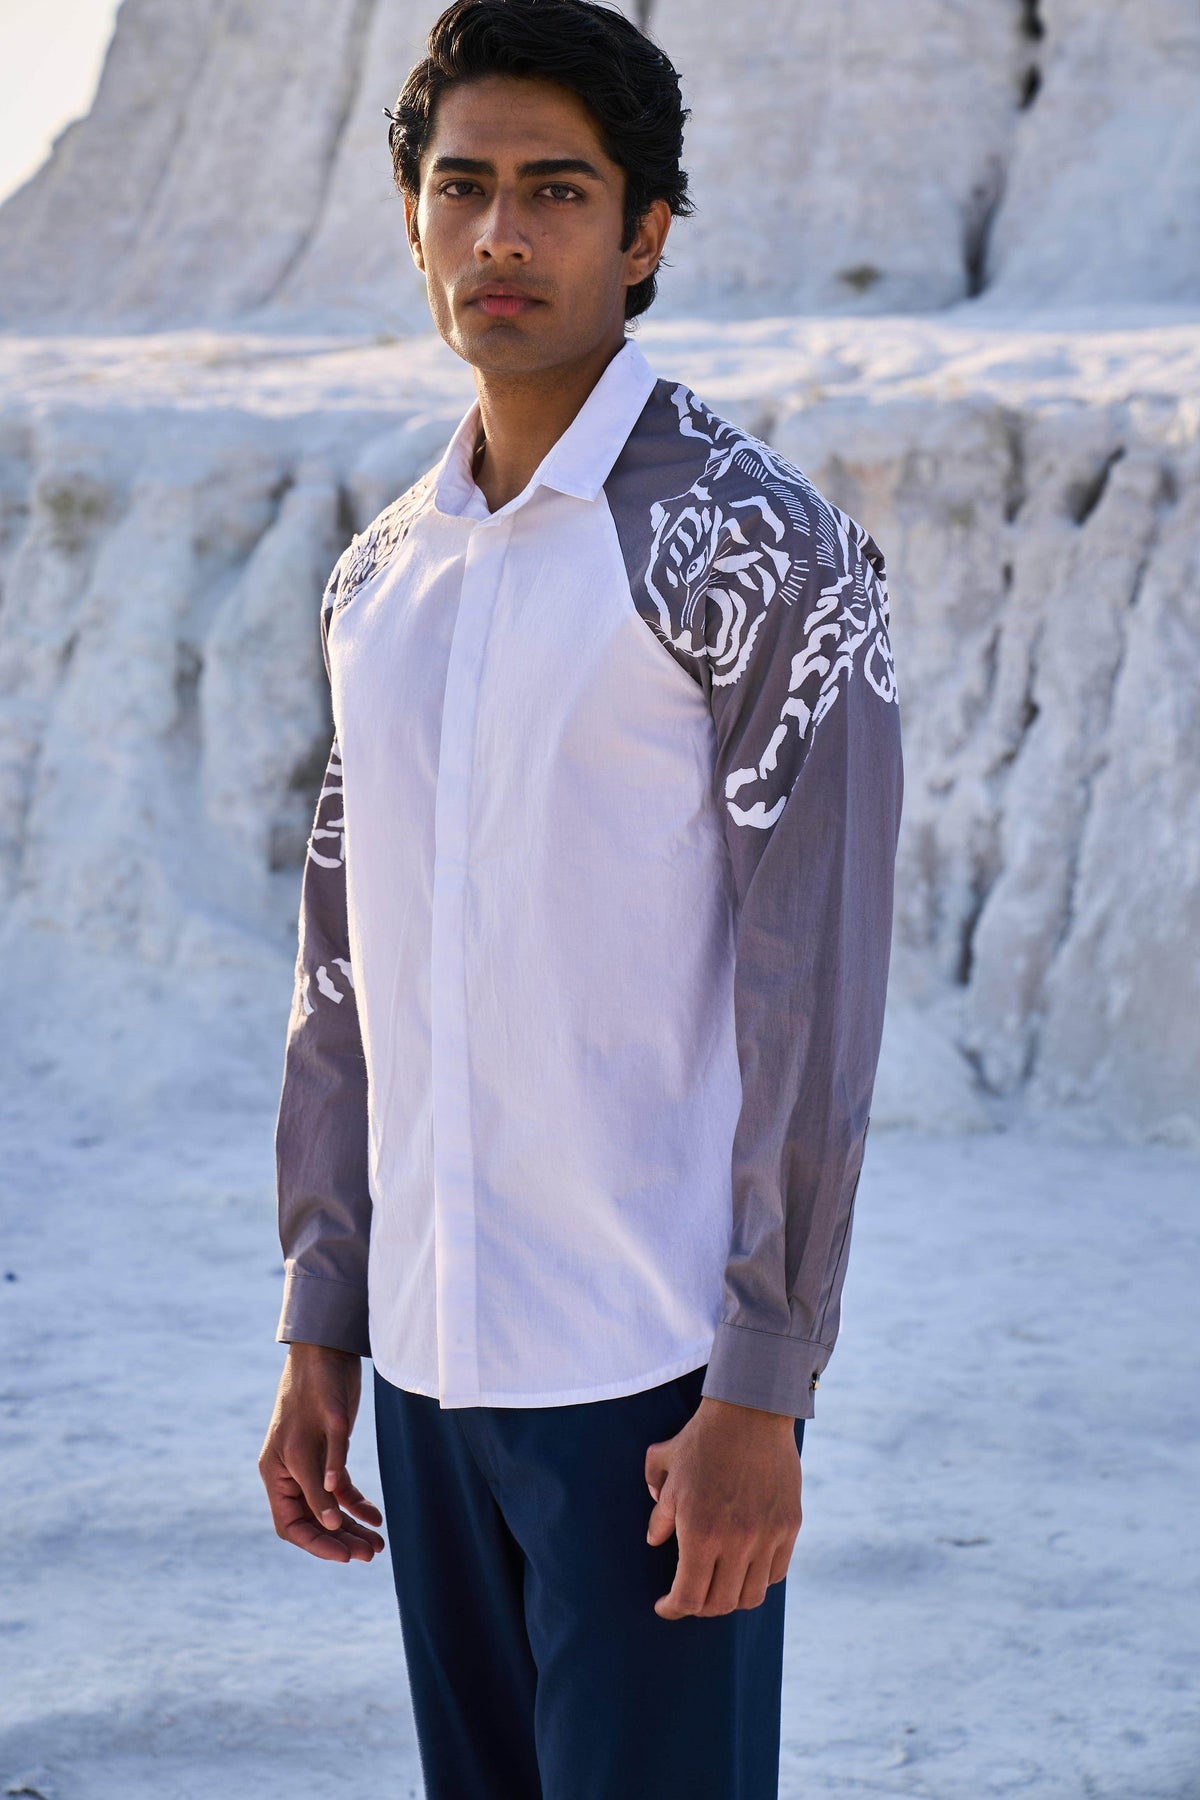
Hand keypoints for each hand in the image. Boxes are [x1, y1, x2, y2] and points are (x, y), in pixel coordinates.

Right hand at [258, 1342, 384, 1563]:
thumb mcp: (322, 1433)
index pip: (291, 1524)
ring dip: (352, 1527)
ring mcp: (311, 1464)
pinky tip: (376, 1516)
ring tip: (378, 1544)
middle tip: (371, 1554)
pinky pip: (341, 1490)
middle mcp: (290, 1473)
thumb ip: (323, 1477)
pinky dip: (357, 1504)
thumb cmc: (318, 1386)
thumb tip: (330, 1522)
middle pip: (313, 1521)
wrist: (328, 1351)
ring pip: (329, 1509)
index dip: (317, 1543)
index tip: (344, 1556)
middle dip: (340, 1540)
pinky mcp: (329, 1453)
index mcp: (277, 1472)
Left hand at [644, 1395, 800, 1618]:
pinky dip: (758, 1579)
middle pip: (719, 1604)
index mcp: (699, 1531)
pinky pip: (776, 1573)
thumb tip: (655, 1540)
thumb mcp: (667, 1469)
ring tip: (719, 1586)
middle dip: (699, 1607)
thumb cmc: (702, 1438)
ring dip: (731, 1598)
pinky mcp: (790, 1526)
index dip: (673, 1608)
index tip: (665, 1606)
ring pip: (751, 1595)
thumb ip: (658, 1512)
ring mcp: (766, 1536)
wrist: (751, 1410)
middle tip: (689, 1597)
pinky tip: (745, 1568)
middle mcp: (735, 1541)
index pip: (687, 1596)